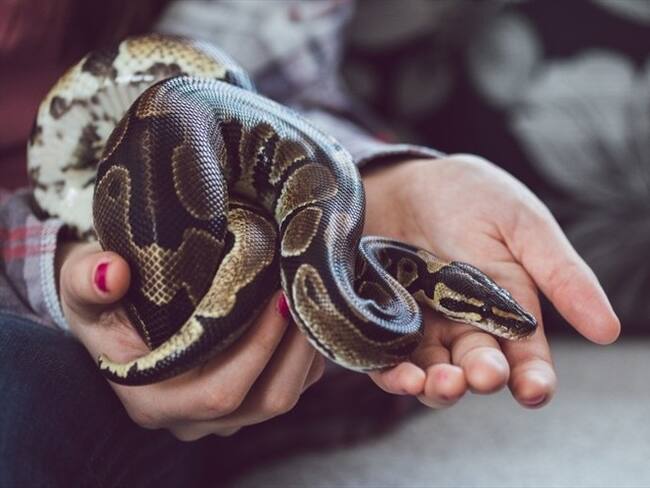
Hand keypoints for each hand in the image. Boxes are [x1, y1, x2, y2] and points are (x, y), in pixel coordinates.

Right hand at [55, 242, 323, 440]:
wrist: (114, 314)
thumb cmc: (102, 300)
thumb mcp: (81, 282)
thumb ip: (88, 279)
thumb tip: (112, 273)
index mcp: (153, 400)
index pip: (219, 392)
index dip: (256, 349)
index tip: (277, 298)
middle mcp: (192, 418)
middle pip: (265, 402)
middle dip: (296, 350)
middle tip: (309, 295)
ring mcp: (223, 414)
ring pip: (285, 396)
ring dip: (307, 351)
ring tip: (313, 300)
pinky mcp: (245, 398)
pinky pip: (293, 385)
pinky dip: (306, 354)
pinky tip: (306, 313)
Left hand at [362, 154, 619, 407]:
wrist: (405, 179)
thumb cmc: (470, 197)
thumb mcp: (521, 226)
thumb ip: (560, 275)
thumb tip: (608, 330)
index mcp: (508, 310)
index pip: (526, 357)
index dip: (533, 378)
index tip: (532, 389)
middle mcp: (466, 326)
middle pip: (478, 368)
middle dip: (483, 376)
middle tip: (482, 373)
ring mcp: (423, 327)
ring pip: (434, 374)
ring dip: (438, 386)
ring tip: (441, 381)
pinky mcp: (383, 323)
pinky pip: (385, 360)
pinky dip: (393, 374)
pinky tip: (400, 375)